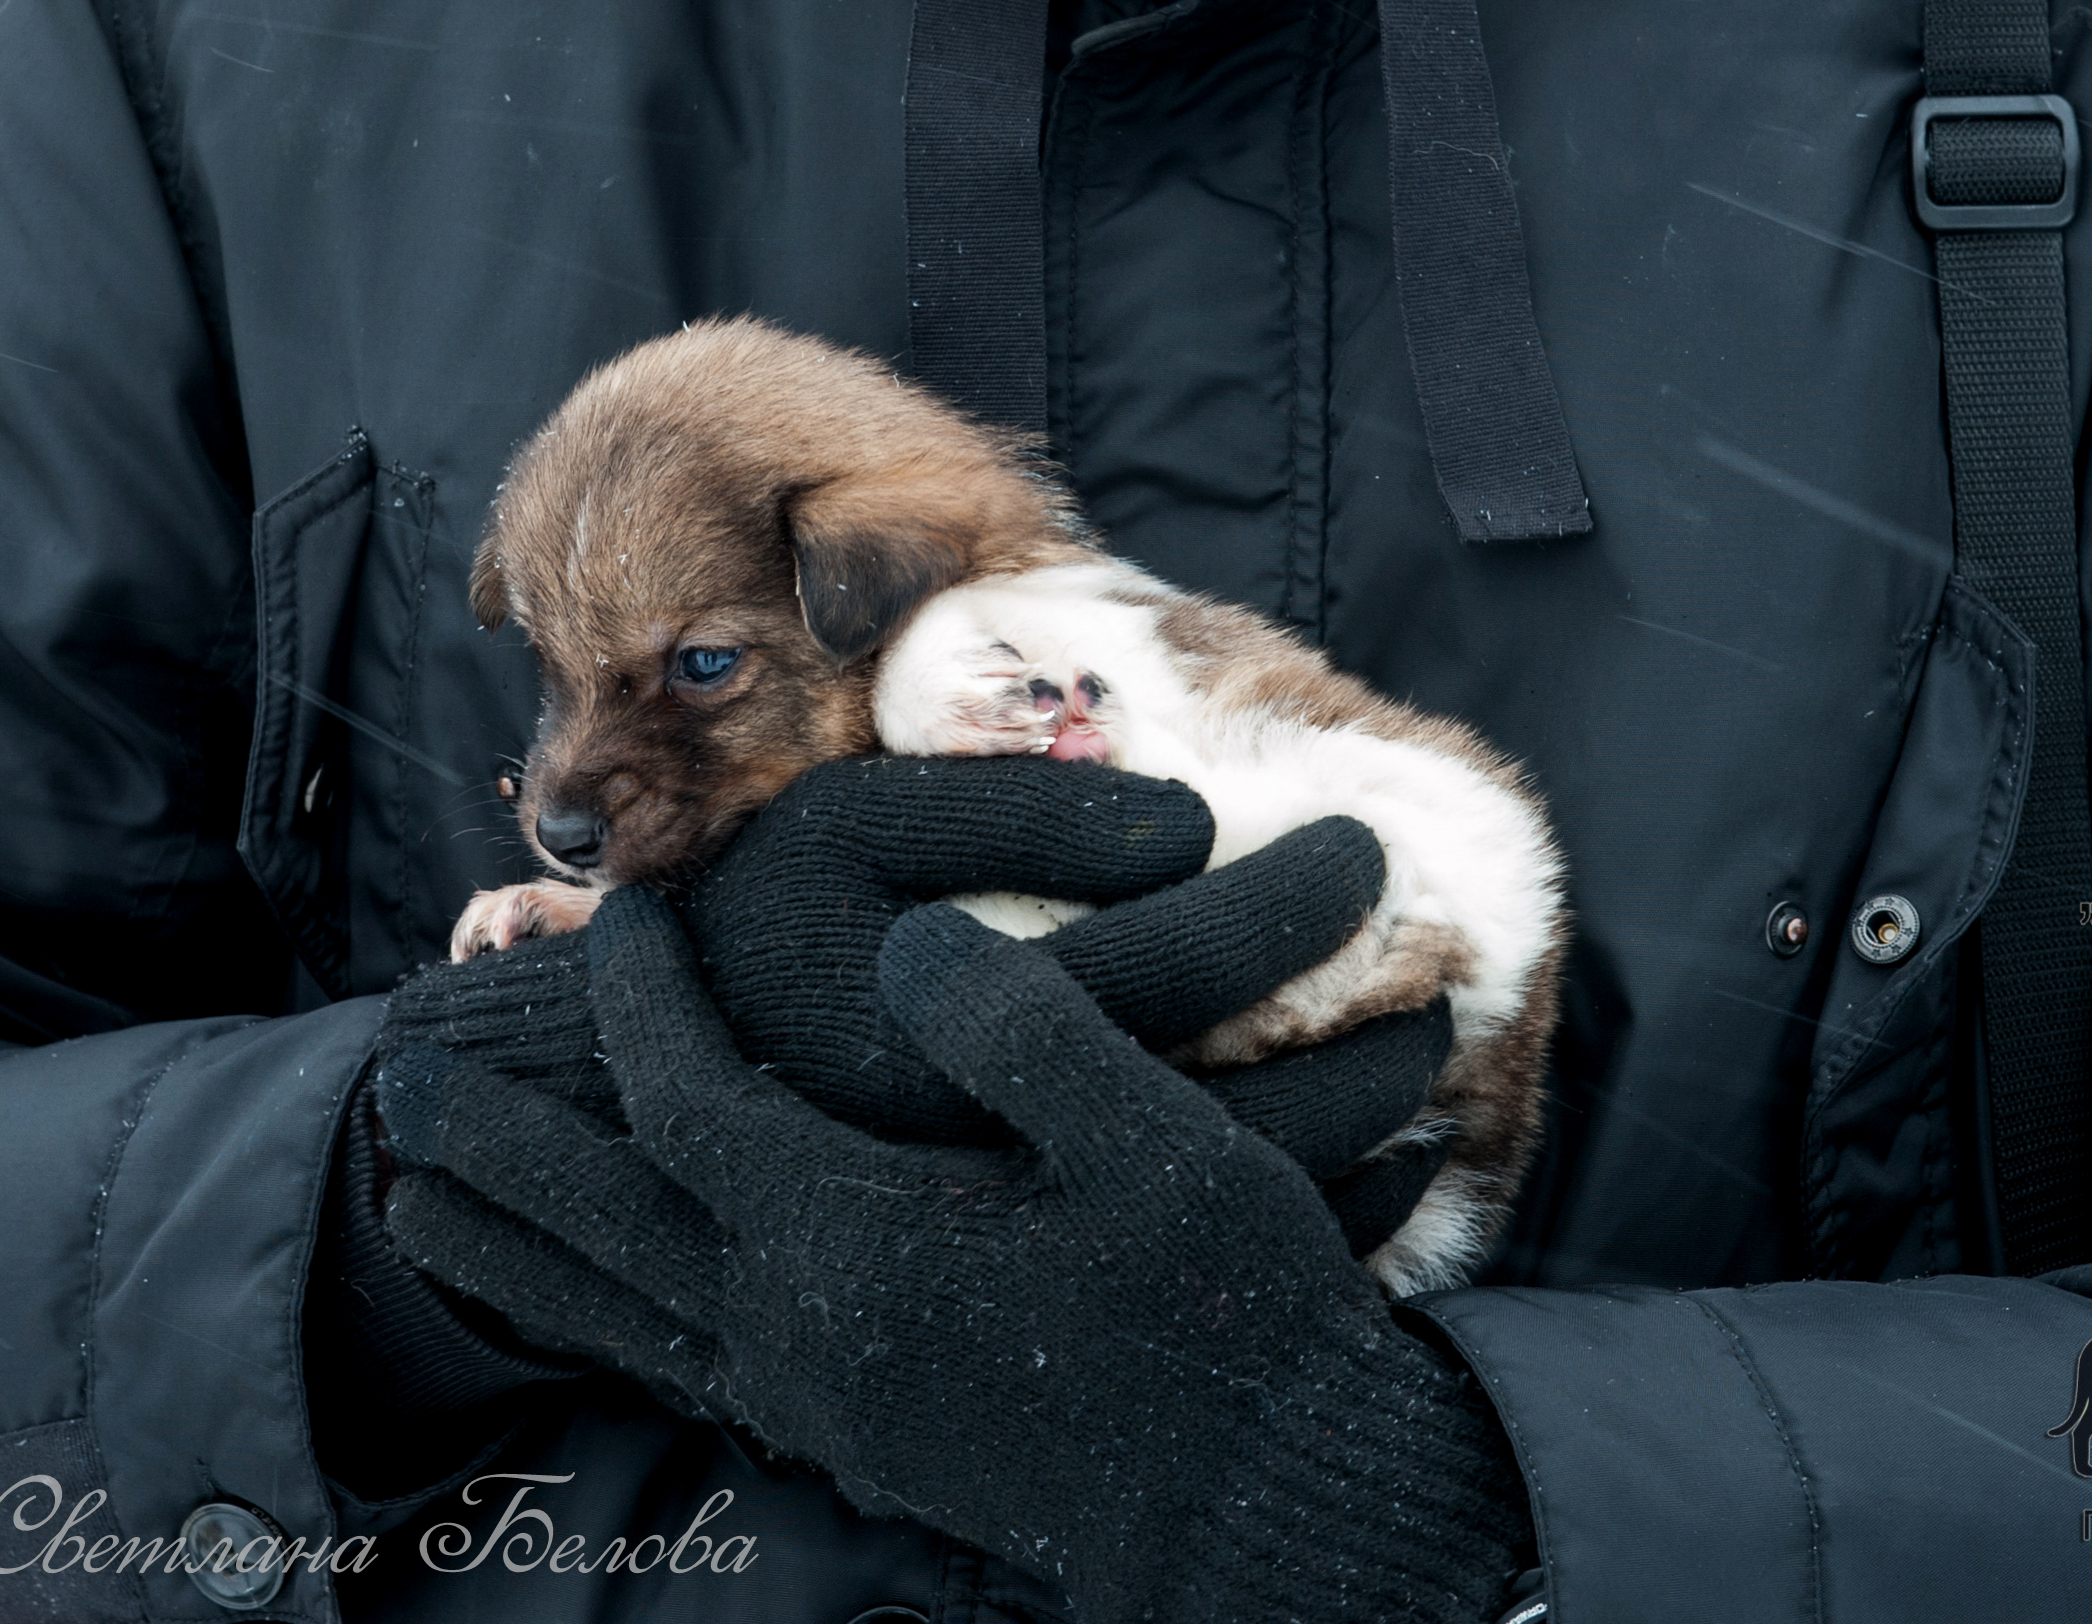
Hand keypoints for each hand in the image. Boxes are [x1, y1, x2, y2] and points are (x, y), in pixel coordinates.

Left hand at [378, 888, 1530, 1623]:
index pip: (687, 1100)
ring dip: (513, 1249)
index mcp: (855, 1241)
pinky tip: (596, 1310)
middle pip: (597, 1223)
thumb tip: (907, 946)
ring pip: (615, 1314)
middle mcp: (802, 1327)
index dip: (642, 1000)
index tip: (632, 915)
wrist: (1268, 1502)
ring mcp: (818, 1399)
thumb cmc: (1220, 1308)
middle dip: (499, 1144)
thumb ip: (1016, 1030)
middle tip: (404, 1080)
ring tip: (419, 1206)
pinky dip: (599, 1325)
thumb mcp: (1150, 1142)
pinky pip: (675, 1370)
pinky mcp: (852, 1441)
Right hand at [677, 756, 1455, 1245]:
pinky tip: (1384, 1176)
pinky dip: (1320, 1223)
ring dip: (1360, 1134)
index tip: (1368, 850)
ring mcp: (1009, 1240)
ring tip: (1428, 1058)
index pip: (1170, 964)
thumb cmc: (759, 927)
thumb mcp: (858, 831)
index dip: (1286, 906)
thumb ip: (1016, 813)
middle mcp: (989, 1161)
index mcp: (948, 1038)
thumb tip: (1194, 828)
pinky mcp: (1030, 1278)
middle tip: (1448, 982)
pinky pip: (1206, 1266)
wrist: (642, 1094)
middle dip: (1362, 1041)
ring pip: (1235, 1205)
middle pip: (1231, 1107)